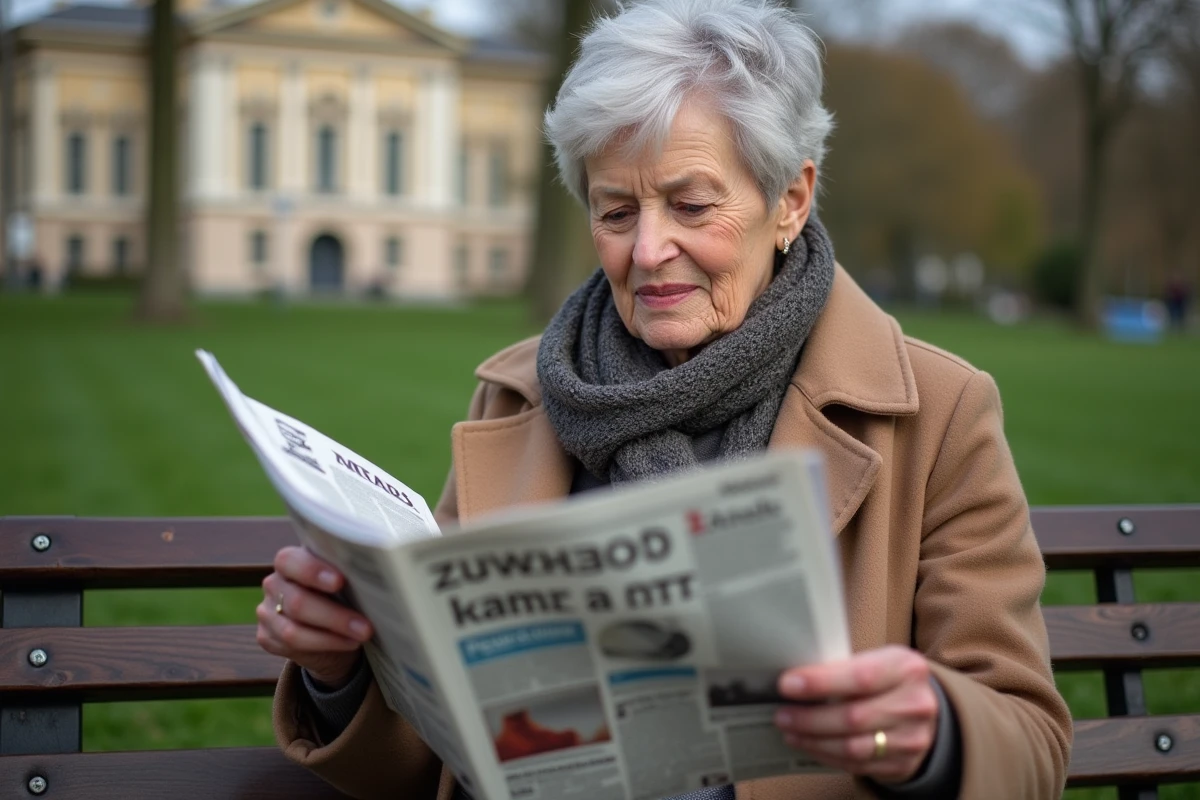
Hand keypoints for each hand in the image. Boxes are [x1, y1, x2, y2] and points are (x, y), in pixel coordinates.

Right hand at [257, 546, 373, 688]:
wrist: (329, 628)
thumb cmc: (342, 593)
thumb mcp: (345, 580)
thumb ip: (348, 574)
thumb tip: (375, 577)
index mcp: (290, 562)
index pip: (289, 561)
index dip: (313, 571)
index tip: (340, 581)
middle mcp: (274, 584)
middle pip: (297, 601)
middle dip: (335, 615)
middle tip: (366, 626)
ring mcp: (267, 612)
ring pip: (293, 630)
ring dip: (332, 635)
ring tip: (362, 636)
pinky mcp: (266, 637)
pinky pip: (292, 646)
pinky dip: (325, 645)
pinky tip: (348, 643)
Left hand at [773, 646, 938, 784]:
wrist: (925, 711)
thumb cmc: (890, 680)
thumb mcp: (879, 661)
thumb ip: (845, 668)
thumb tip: (795, 677)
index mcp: (906, 668)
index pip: (860, 677)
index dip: (820, 682)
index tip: (788, 684)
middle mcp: (914, 704)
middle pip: (853, 716)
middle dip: (810, 718)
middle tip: (782, 714)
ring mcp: (912, 738)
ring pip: (853, 746)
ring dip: (814, 740)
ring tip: (789, 730)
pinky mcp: (902, 763)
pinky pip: (856, 764)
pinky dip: (826, 755)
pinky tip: (809, 744)